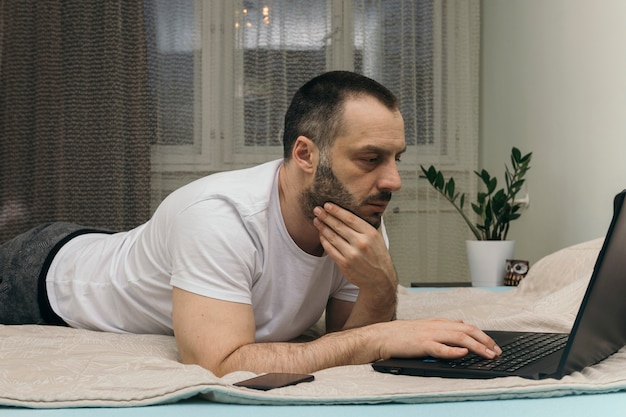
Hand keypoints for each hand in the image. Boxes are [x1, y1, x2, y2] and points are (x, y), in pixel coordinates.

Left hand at [312, 202, 396, 291]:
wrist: (380, 278)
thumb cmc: (378, 256)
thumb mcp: (378, 237)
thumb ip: (369, 224)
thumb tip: (360, 208)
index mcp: (370, 234)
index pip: (350, 218)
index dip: (336, 211)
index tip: (327, 205)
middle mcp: (361, 243)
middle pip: (339, 226)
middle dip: (326, 216)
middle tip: (317, 210)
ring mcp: (352, 254)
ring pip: (332, 237)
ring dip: (322, 227)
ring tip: (316, 220)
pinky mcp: (344, 264)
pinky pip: (330, 249)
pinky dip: (324, 240)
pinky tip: (321, 234)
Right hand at [373, 318, 502, 359]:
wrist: (382, 336)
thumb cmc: (402, 335)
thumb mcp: (425, 328)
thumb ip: (442, 328)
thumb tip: (459, 326)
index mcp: (438, 323)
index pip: (466, 326)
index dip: (482, 335)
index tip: (493, 345)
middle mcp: (436, 326)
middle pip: (466, 330)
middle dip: (485, 340)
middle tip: (497, 351)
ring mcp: (429, 335)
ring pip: (458, 338)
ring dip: (476, 346)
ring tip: (488, 354)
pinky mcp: (421, 345)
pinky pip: (440, 348)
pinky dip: (453, 351)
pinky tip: (463, 353)